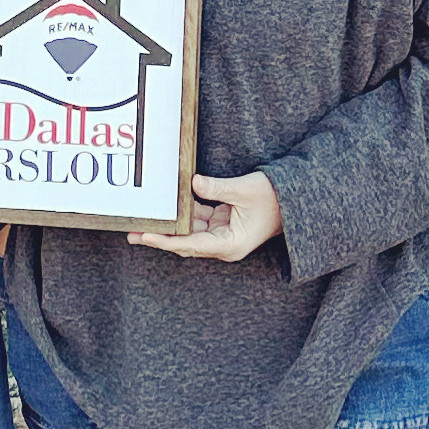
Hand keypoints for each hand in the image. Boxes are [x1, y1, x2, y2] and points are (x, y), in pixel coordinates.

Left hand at [129, 168, 281, 262]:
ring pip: (189, 232)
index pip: (191, 244)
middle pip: (185, 242)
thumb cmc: (275, 199)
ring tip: (143, 222)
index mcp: (230, 245)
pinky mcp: (222, 224)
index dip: (167, 240)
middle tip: (133, 232)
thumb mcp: (245, 190)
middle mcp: (223, 244)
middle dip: (160, 236)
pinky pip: (198, 220)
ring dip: (169, 226)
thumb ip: (218, 188)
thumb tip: (193, 183)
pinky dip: (184, 214)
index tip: (146, 236)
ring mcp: (222, 235)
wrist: (295, 201)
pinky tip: (167, 208)